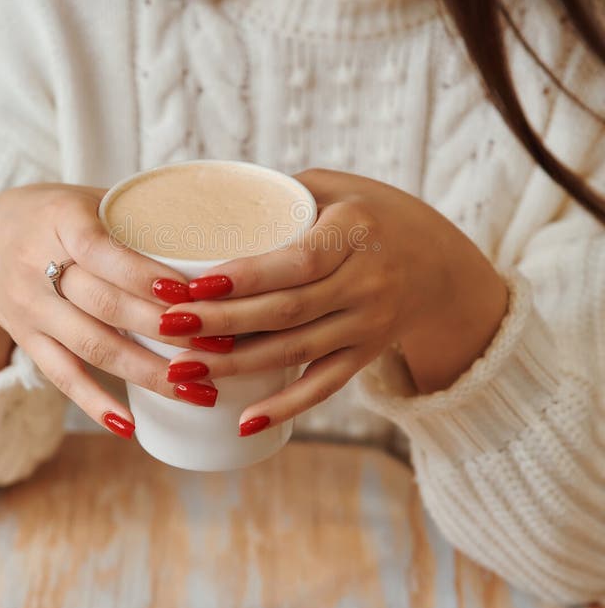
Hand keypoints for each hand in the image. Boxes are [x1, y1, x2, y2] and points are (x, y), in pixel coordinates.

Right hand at [0, 183, 221, 435]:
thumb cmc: (54, 216)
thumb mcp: (88, 198)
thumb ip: (141, 212)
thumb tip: (216, 228)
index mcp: (61, 221)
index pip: (106, 252)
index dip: (148, 276)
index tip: (193, 294)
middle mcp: (39, 267)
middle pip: (106, 305)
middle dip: (166, 329)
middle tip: (219, 346)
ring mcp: (30, 310)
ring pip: (92, 347)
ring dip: (148, 373)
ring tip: (200, 389)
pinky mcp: (27, 342)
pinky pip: (63, 377)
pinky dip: (96, 404)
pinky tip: (132, 426)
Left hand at [159, 168, 508, 434]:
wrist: (439, 262)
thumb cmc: (373, 214)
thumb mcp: (336, 186)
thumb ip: (281, 193)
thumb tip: (208, 198)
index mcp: (356, 231)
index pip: (298, 261)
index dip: (246, 277)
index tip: (193, 284)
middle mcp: (367, 281)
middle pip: (288, 311)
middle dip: (223, 323)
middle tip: (169, 326)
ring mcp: (370, 323)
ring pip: (298, 350)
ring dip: (237, 364)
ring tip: (182, 368)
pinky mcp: (367, 353)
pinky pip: (325, 385)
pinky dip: (286, 406)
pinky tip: (243, 421)